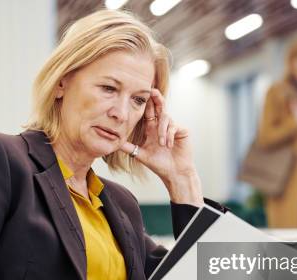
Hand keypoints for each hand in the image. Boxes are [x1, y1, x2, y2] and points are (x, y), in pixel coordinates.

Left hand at [120, 88, 202, 205]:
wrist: (174, 173)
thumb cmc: (159, 164)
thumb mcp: (140, 154)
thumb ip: (128, 147)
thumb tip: (114, 142)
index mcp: (152, 128)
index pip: (148, 112)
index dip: (145, 102)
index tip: (140, 92)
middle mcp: (162, 125)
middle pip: (159, 107)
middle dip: (157, 98)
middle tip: (153, 90)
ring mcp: (173, 127)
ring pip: (166, 118)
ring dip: (162, 131)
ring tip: (161, 144)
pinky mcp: (182, 131)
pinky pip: (174, 127)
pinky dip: (169, 135)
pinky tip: (168, 145)